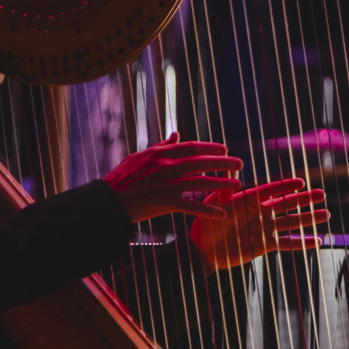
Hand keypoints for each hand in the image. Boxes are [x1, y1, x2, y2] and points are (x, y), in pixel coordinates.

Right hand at [104, 135, 241, 221]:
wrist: (108, 201)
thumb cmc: (122, 178)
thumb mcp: (140, 156)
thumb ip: (161, 146)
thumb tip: (177, 134)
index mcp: (161, 154)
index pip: (192, 147)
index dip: (211, 148)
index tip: (225, 149)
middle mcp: (166, 167)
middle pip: (201, 163)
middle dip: (223, 163)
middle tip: (240, 164)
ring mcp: (166, 185)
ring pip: (200, 182)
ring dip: (221, 184)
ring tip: (237, 185)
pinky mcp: (165, 203)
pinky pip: (191, 206)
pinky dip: (208, 210)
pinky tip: (223, 213)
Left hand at [190, 177, 330, 270]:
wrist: (204, 249)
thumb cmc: (206, 222)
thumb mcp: (215, 202)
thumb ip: (225, 186)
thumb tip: (231, 165)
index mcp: (250, 199)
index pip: (271, 190)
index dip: (286, 187)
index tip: (301, 182)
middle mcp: (260, 212)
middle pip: (287, 204)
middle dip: (304, 200)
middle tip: (321, 194)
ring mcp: (264, 228)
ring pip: (291, 222)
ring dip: (308, 219)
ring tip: (325, 214)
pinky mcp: (265, 244)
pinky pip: (287, 243)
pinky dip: (302, 243)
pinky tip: (317, 241)